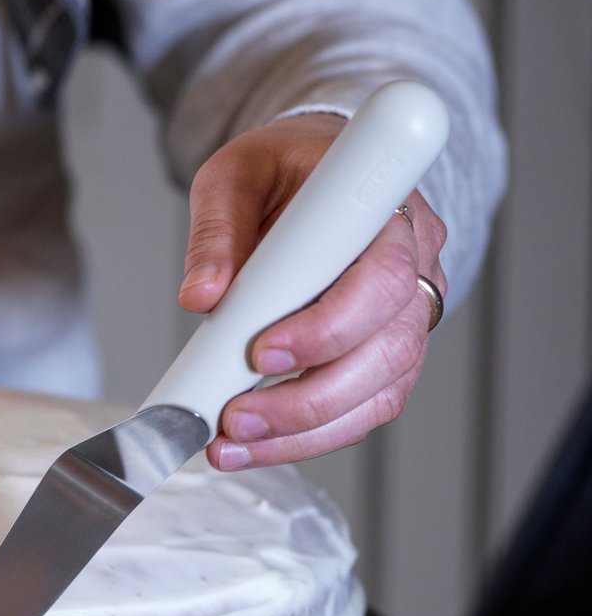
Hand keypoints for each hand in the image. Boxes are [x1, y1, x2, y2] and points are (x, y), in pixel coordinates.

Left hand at [178, 111, 448, 468]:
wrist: (317, 176)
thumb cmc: (286, 171)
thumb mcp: (236, 174)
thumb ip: (217, 230)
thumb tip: (200, 296)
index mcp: (385, 211)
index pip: (383, 275)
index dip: (330, 325)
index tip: (261, 353)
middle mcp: (416, 264)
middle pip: (388, 349)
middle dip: (309, 397)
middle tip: (235, 416)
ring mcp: (408, 314)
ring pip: (380, 391)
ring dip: (305, 431)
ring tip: (232, 443)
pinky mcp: (389, 353)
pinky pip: (365, 409)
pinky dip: (310, 437)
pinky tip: (255, 444)